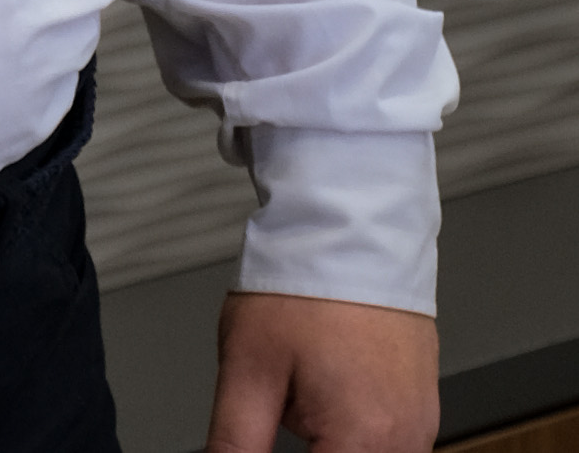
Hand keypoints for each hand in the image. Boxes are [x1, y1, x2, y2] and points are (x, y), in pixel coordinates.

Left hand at [207, 290, 438, 452]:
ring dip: (331, 442)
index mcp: (363, 443)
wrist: (351, 229)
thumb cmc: (301, 289)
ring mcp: (420, 428)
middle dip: (311, 445)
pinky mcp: (424, 410)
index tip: (268, 427)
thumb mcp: (246, 367)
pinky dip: (352, 429)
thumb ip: (236, 442)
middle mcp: (404, 444)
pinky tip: (329, 384)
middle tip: (287, 397)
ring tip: (306, 384)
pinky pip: (386, 443)